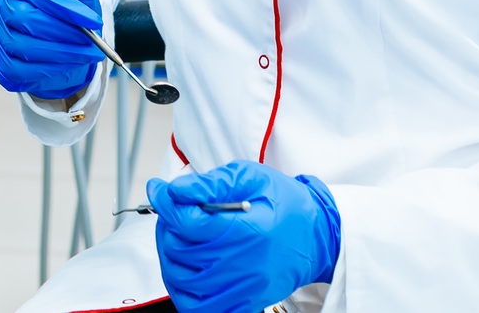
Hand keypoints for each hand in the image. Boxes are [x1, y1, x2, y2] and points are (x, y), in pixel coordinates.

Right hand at [0, 0, 103, 98]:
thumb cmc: (66, 1)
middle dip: (63, 31)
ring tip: (87, 53)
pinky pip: (20, 71)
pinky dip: (49, 69)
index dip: (63, 5)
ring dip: (61, 52)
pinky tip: (69, 64)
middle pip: (25, 18)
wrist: (61, 29)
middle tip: (92, 40)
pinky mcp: (0, 64)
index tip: (93, 19)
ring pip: (23, 46)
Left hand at [146, 161, 339, 312]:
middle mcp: (245, 265)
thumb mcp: (251, 177)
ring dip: (171, 256)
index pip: (188, 223)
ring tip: (182, 236)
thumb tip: (175, 190)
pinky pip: (199, 307)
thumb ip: (211, 183)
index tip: (160, 190)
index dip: (166, 202)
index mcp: (248, 230)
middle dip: (168, 226)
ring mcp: (244, 288)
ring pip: (182, 281)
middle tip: (177, 211)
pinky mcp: (244, 302)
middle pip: (180, 251)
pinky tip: (188, 266)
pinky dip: (184, 290)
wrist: (318, 237)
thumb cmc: (286, 204)